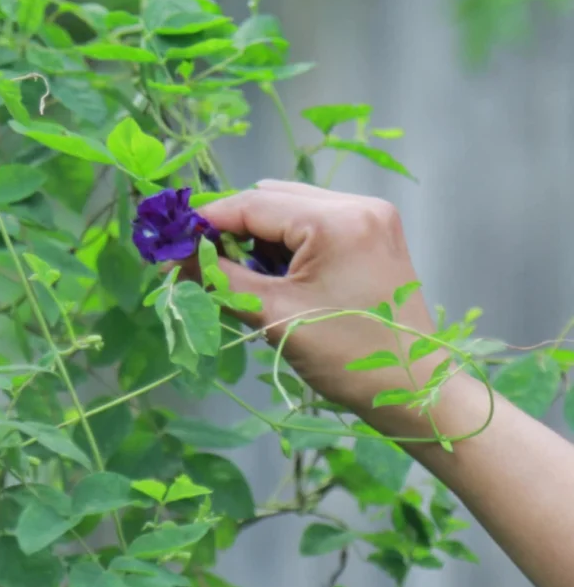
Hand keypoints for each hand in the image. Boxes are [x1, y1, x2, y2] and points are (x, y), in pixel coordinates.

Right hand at [200, 180, 441, 425]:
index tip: (172, 244)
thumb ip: (222, 280)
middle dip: (233, 228)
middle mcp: (359, 205)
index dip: (207, 222)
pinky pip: (318, 222)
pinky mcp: (378, 232)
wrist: (414, 388)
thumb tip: (177, 257)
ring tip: (239, 275)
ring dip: (261, 235)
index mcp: (337, 221)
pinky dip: (289, 242)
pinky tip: (276, 274)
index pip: (253, 204)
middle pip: (273, 198)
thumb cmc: (347, 358)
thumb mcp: (275, 316)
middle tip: (201, 263)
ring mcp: (372, 216)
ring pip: (294, 208)